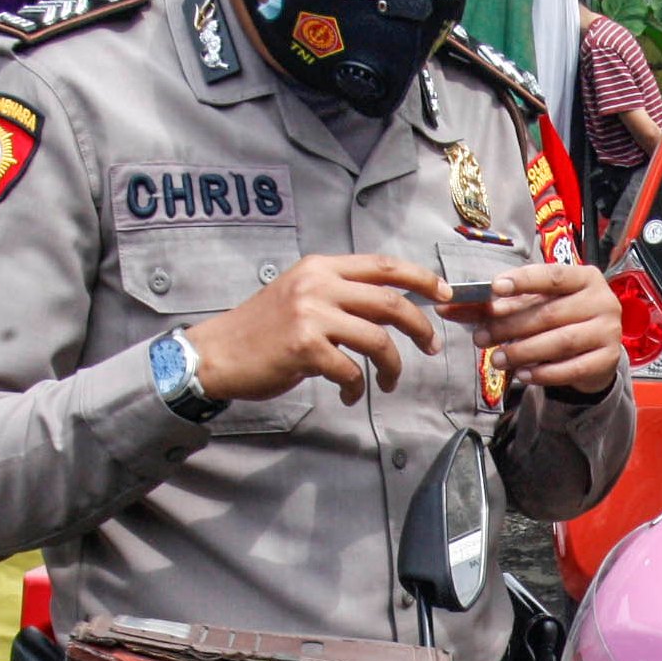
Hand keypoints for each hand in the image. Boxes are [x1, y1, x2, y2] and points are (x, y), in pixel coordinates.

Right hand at [186, 253, 446, 405]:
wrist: (217, 352)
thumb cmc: (261, 330)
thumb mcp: (300, 295)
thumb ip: (338, 294)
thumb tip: (387, 307)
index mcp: (321, 268)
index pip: (383, 265)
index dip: (421, 278)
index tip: (444, 293)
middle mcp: (318, 285)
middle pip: (390, 302)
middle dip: (420, 326)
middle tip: (430, 346)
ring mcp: (311, 315)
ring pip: (378, 339)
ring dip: (393, 366)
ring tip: (389, 381)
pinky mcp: (305, 347)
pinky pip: (351, 370)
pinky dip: (357, 387)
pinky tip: (348, 395)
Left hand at [464, 263, 623, 398]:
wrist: (595, 351)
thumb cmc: (560, 319)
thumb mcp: (533, 305)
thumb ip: (497, 305)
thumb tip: (450, 306)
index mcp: (585, 277)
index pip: (553, 276)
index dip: (524, 281)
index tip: (495, 288)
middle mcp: (602, 301)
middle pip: (550, 313)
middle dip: (511, 326)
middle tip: (481, 337)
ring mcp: (608, 331)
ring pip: (560, 342)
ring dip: (523, 351)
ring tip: (497, 359)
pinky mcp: (607, 360)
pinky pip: (572, 369)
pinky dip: (543, 373)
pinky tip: (521, 375)